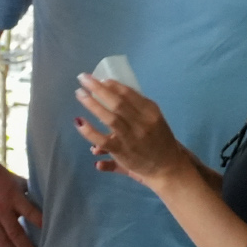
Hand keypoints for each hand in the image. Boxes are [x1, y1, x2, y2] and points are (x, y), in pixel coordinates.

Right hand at [0, 158, 42, 246]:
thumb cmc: (3, 177)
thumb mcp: (19, 182)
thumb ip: (29, 195)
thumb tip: (42, 207)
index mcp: (13, 197)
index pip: (29, 212)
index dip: (39, 221)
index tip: (48, 231)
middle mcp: (2, 210)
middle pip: (15, 233)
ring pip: (2, 240)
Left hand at [73, 75, 189, 187]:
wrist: (168, 167)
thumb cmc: (158, 140)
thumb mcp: (153, 119)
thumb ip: (135, 107)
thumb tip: (109, 92)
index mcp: (151, 112)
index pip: (130, 94)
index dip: (113, 84)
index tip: (100, 78)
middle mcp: (142, 123)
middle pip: (117, 102)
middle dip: (98, 88)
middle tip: (83, 78)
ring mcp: (131, 138)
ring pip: (109, 118)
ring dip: (92, 104)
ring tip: (79, 93)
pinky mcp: (122, 152)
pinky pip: (103, 140)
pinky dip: (89, 131)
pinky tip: (79, 122)